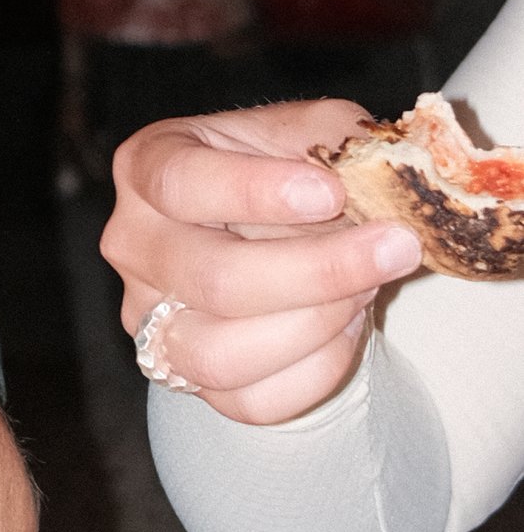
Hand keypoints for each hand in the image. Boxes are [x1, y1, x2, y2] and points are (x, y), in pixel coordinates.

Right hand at [103, 100, 423, 422]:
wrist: (281, 226)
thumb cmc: (294, 168)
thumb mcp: (316, 129)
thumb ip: (346, 143)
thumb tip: (394, 183)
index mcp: (149, 167)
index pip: (181, 183)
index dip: (254, 192)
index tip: (331, 193)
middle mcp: (134, 244)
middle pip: (213, 279)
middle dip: (319, 271)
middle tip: (397, 248)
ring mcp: (148, 317)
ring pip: (219, 355)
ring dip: (316, 326)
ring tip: (369, 290)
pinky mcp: (181, 374)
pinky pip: (247, 401)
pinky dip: (314, 371)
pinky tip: (347, 328)